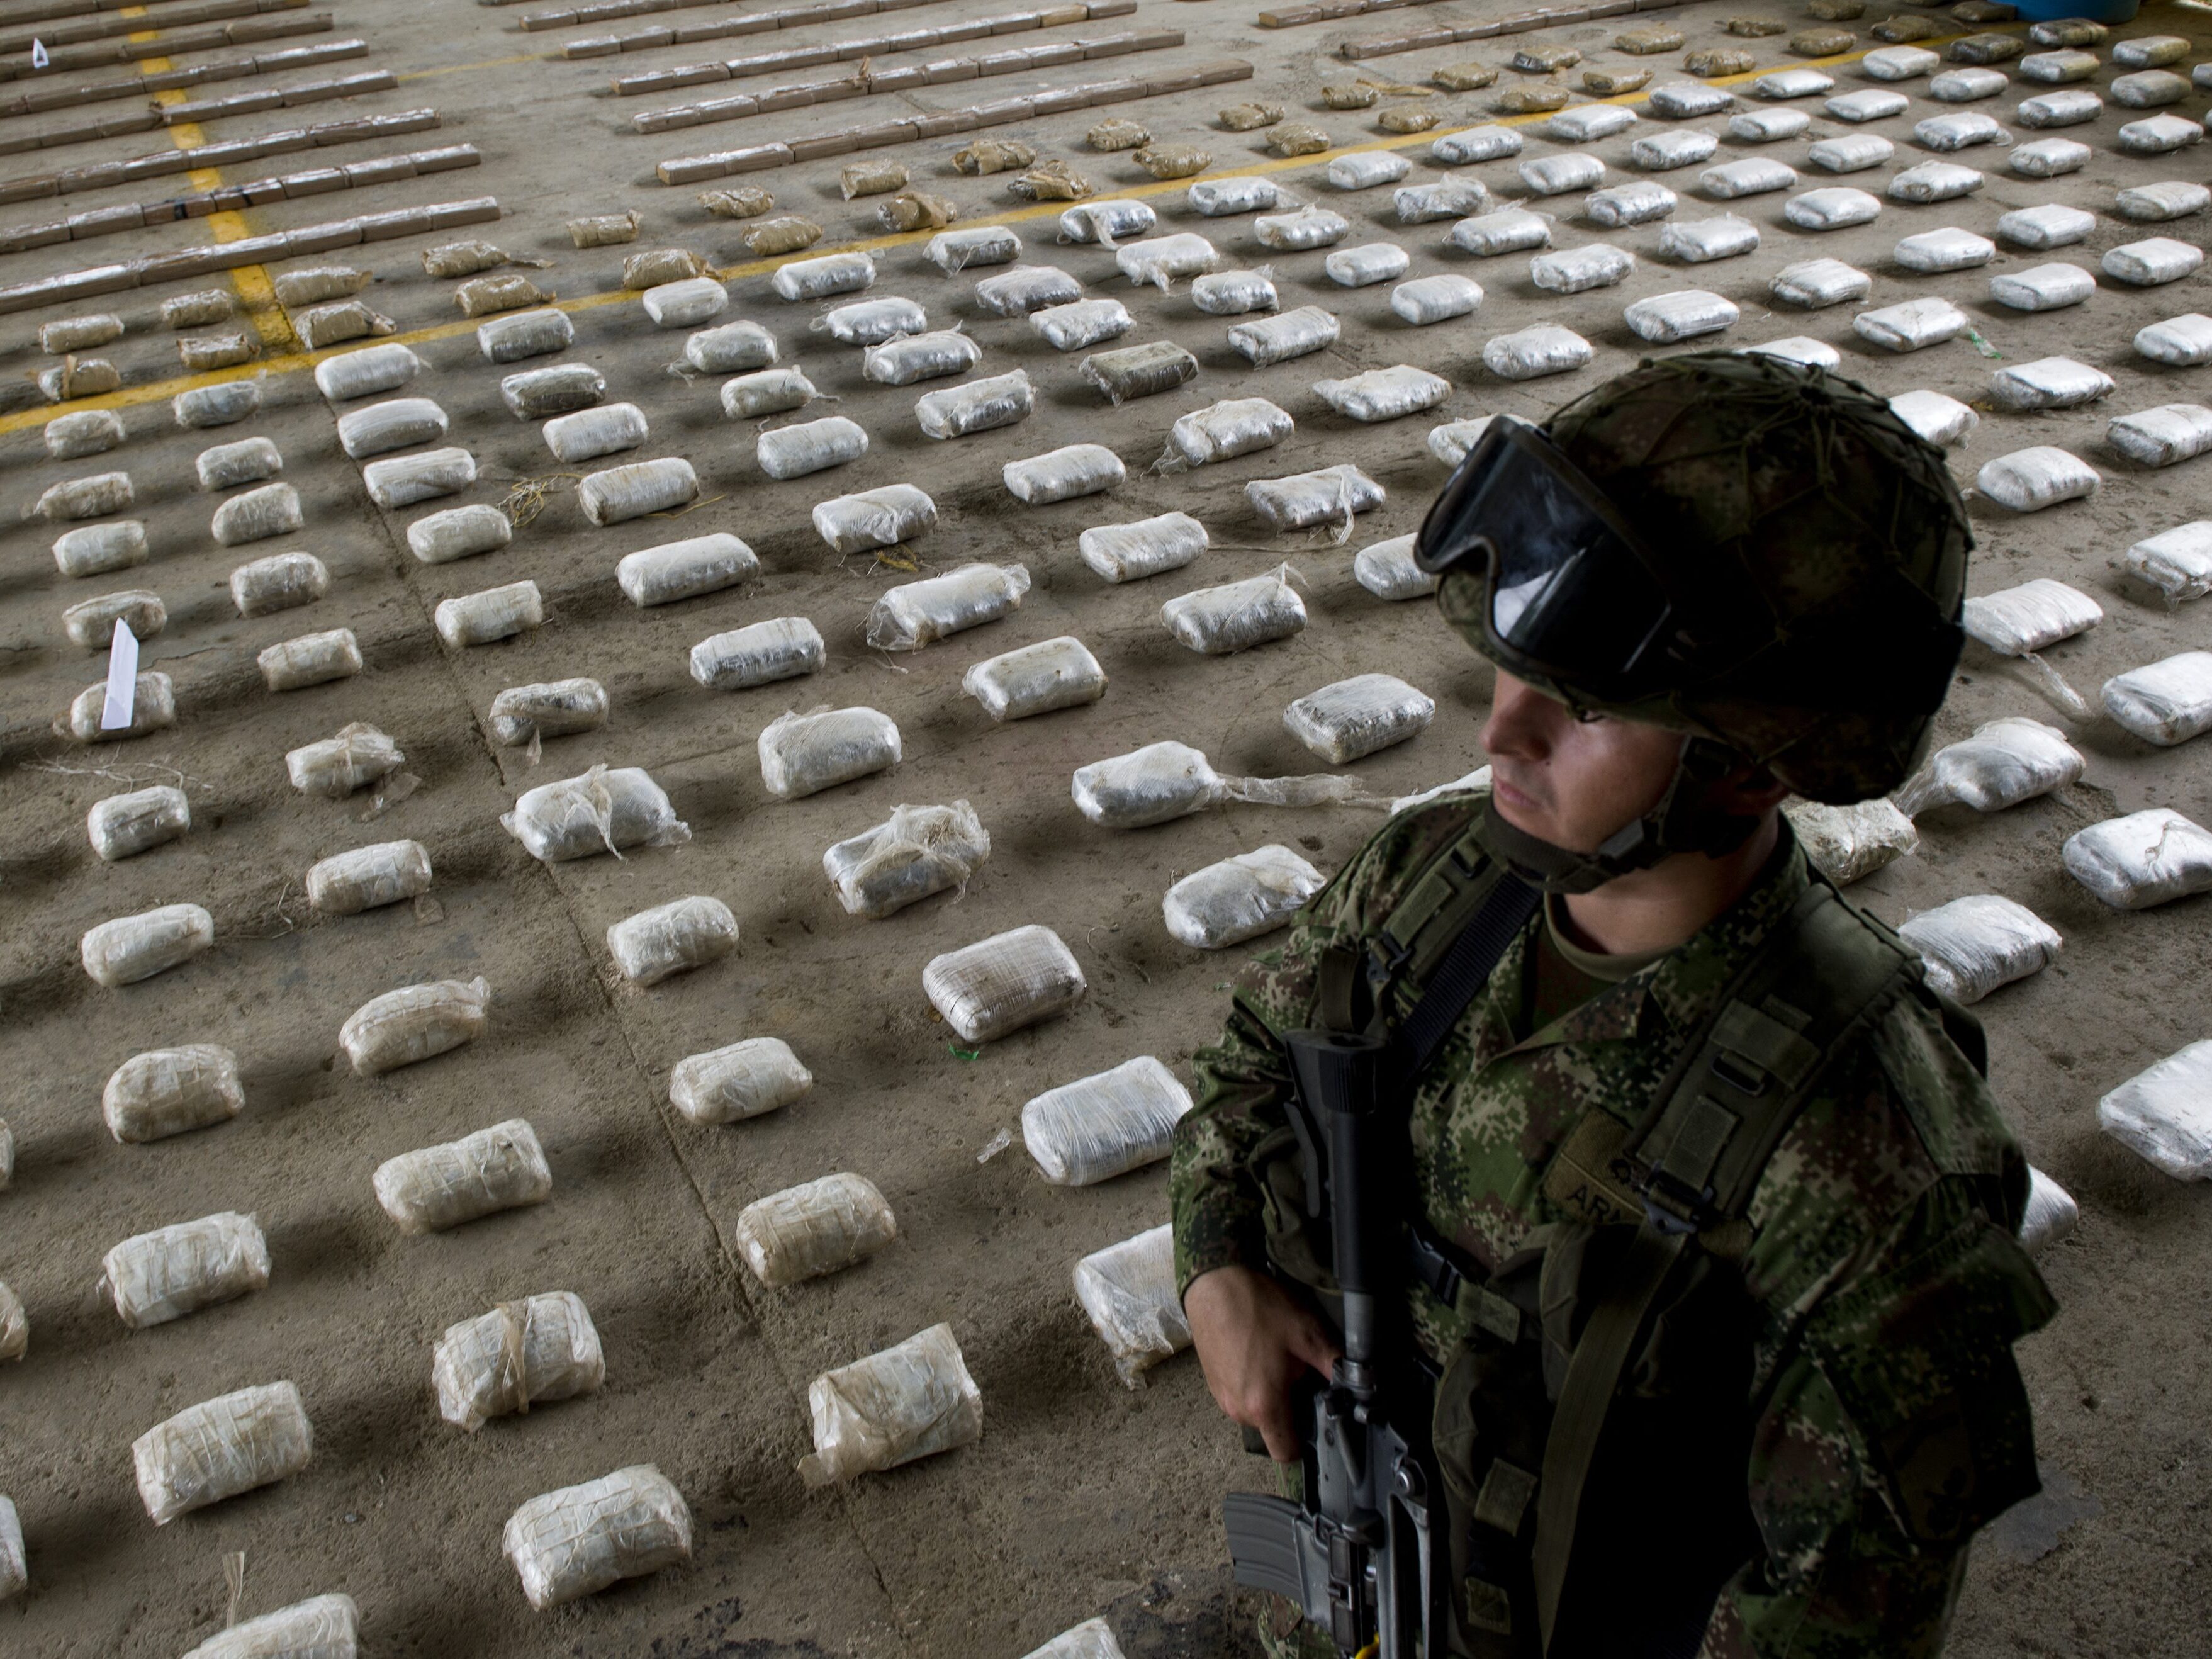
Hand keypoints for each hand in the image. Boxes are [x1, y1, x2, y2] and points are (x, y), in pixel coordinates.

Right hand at [1184, 1265, 1341, 1462]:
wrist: (1214, 1284)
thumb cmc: (1258, 1307)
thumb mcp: (1307, 1335)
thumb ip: (1334, 1367)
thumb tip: (1357, 1385)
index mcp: (1264, 1405)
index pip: (1286, 1454)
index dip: (1306, 1444)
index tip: (1316, 1419)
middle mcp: (1238, 1410)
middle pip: (1274, 1430)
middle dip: (1290, 1408)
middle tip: (1299, 1372)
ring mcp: (1222, 1397)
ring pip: (1257, 1412)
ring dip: (1270, 1395)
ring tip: (1277, 1358)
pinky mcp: (1214, 1383)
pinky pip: (1240, 1396)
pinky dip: (1253, 1384)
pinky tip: (1258, 1352)